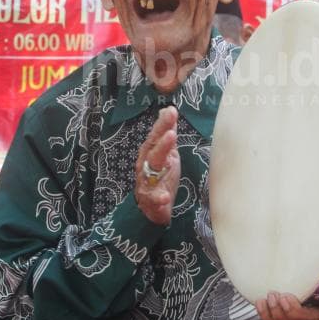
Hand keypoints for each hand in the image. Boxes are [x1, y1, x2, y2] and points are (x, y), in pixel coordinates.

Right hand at [135, 106, 179, 224]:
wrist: (151, 208)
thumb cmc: (160, 177)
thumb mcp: (167, 154)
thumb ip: (167, 134)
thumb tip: (169, 110)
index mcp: (151, 153)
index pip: (156, 136)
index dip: (163, 124)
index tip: (171, 111)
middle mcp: (146, 165)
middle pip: (154, 150)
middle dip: (162, 140)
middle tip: (171, 131)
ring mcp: (148, 183)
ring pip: (152, 170)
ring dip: (160, 159)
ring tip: (170, 155)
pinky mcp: (151, 201)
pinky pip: (154, 199)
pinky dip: (159, 198)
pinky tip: (164, 197)